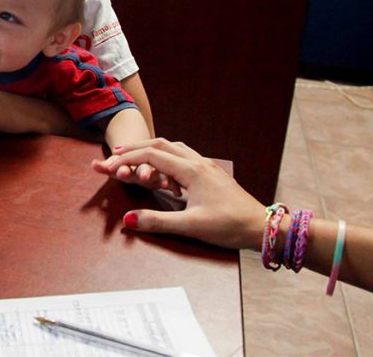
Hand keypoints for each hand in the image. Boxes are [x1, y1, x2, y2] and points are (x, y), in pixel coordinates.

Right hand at [98, 138, 265, 250]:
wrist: (262, 226)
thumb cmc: (230, 226)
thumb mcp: (191, 226)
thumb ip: (157, 221)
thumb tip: (128, 220)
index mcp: (191, 171)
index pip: (152, 156)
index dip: (128, 159)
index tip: (110, 166)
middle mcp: (198, 163)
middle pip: (161, 145)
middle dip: (137, 148)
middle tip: (116, 154)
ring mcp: (207, 166)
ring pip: (174, 147)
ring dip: (152, 148)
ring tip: (136, 156)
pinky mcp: (212, 173)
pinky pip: (184, 155)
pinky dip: (166, 155)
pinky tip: (164, 168)